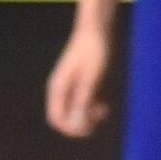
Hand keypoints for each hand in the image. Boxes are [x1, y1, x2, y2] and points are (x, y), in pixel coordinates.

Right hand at [45, 14, 113, 137]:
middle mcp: (61, 89)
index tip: (89, 128)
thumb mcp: (91, 78)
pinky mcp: (81, 85)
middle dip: (80, 124)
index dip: (70, 129)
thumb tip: (76, 123)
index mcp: (58, 87)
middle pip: (64, 118)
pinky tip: (104, 105)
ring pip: (75, 114)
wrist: (98, 31)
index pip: (56, 118)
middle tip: (98, 120)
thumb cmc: (94, 52)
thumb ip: (82, 101)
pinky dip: (92, 109)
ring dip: (89, 118)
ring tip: (103, 110)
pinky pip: (83, 106)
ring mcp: (70, 87)